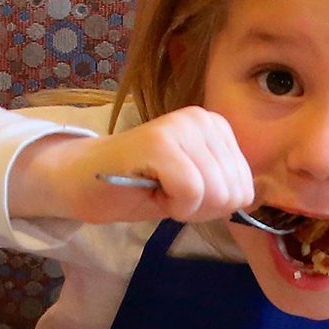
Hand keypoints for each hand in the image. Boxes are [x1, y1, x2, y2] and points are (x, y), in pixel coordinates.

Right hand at [11, 106, 254, 223]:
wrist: (79, 181)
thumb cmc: (133, 187)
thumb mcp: (190, 185)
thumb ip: (222, 186)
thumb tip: (249, 199)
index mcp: (215, 127)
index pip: (244, 186)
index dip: (211, 207)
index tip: (179, 196)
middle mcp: (202, 119)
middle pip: (232, 191)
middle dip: (199, 209)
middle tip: (165, 197)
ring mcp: (182, 127)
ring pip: (214, 192)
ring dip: (184, 208)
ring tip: (157, 192)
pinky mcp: (160, 142)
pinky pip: (191, 191)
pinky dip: (173, 206)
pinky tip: (151, 194)